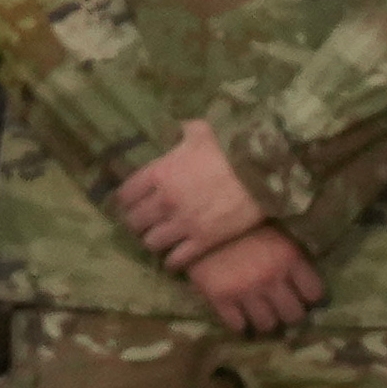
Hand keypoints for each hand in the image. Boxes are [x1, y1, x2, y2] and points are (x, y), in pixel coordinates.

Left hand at [111, 125, 269, 274]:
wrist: (261, 173)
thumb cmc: (229, 149)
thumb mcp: (200, 131)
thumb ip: (183, 131)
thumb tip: (179, 127)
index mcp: (158, 173)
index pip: (125, 195)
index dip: (126, 201)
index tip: (130, 204)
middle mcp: (164, 201)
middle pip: (134, 221)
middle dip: (137, 223)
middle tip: (144, 224)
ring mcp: (183, 223)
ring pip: (151, 242)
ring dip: (153, 241)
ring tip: (159, 240)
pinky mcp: (203, 241)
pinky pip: (177, 259)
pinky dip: (173, 261)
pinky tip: (174, 259)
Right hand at [191, 224, 323, 338]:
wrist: (194, 218)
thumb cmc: (237, 222)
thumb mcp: (271, 231)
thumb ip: (288, 255)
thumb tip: (302, 277)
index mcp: (288, 258)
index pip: (314, 293)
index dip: (310, 297)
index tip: (304, 297)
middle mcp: (271, 278)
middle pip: (293, 315)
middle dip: (290, 314)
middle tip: (283, 310)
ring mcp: (246, 290)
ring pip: (268, 324)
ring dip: (267, 322)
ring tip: (262, 317)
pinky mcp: (220, 297)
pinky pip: (238, 325)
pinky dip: (241, 325)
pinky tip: (240, 320)